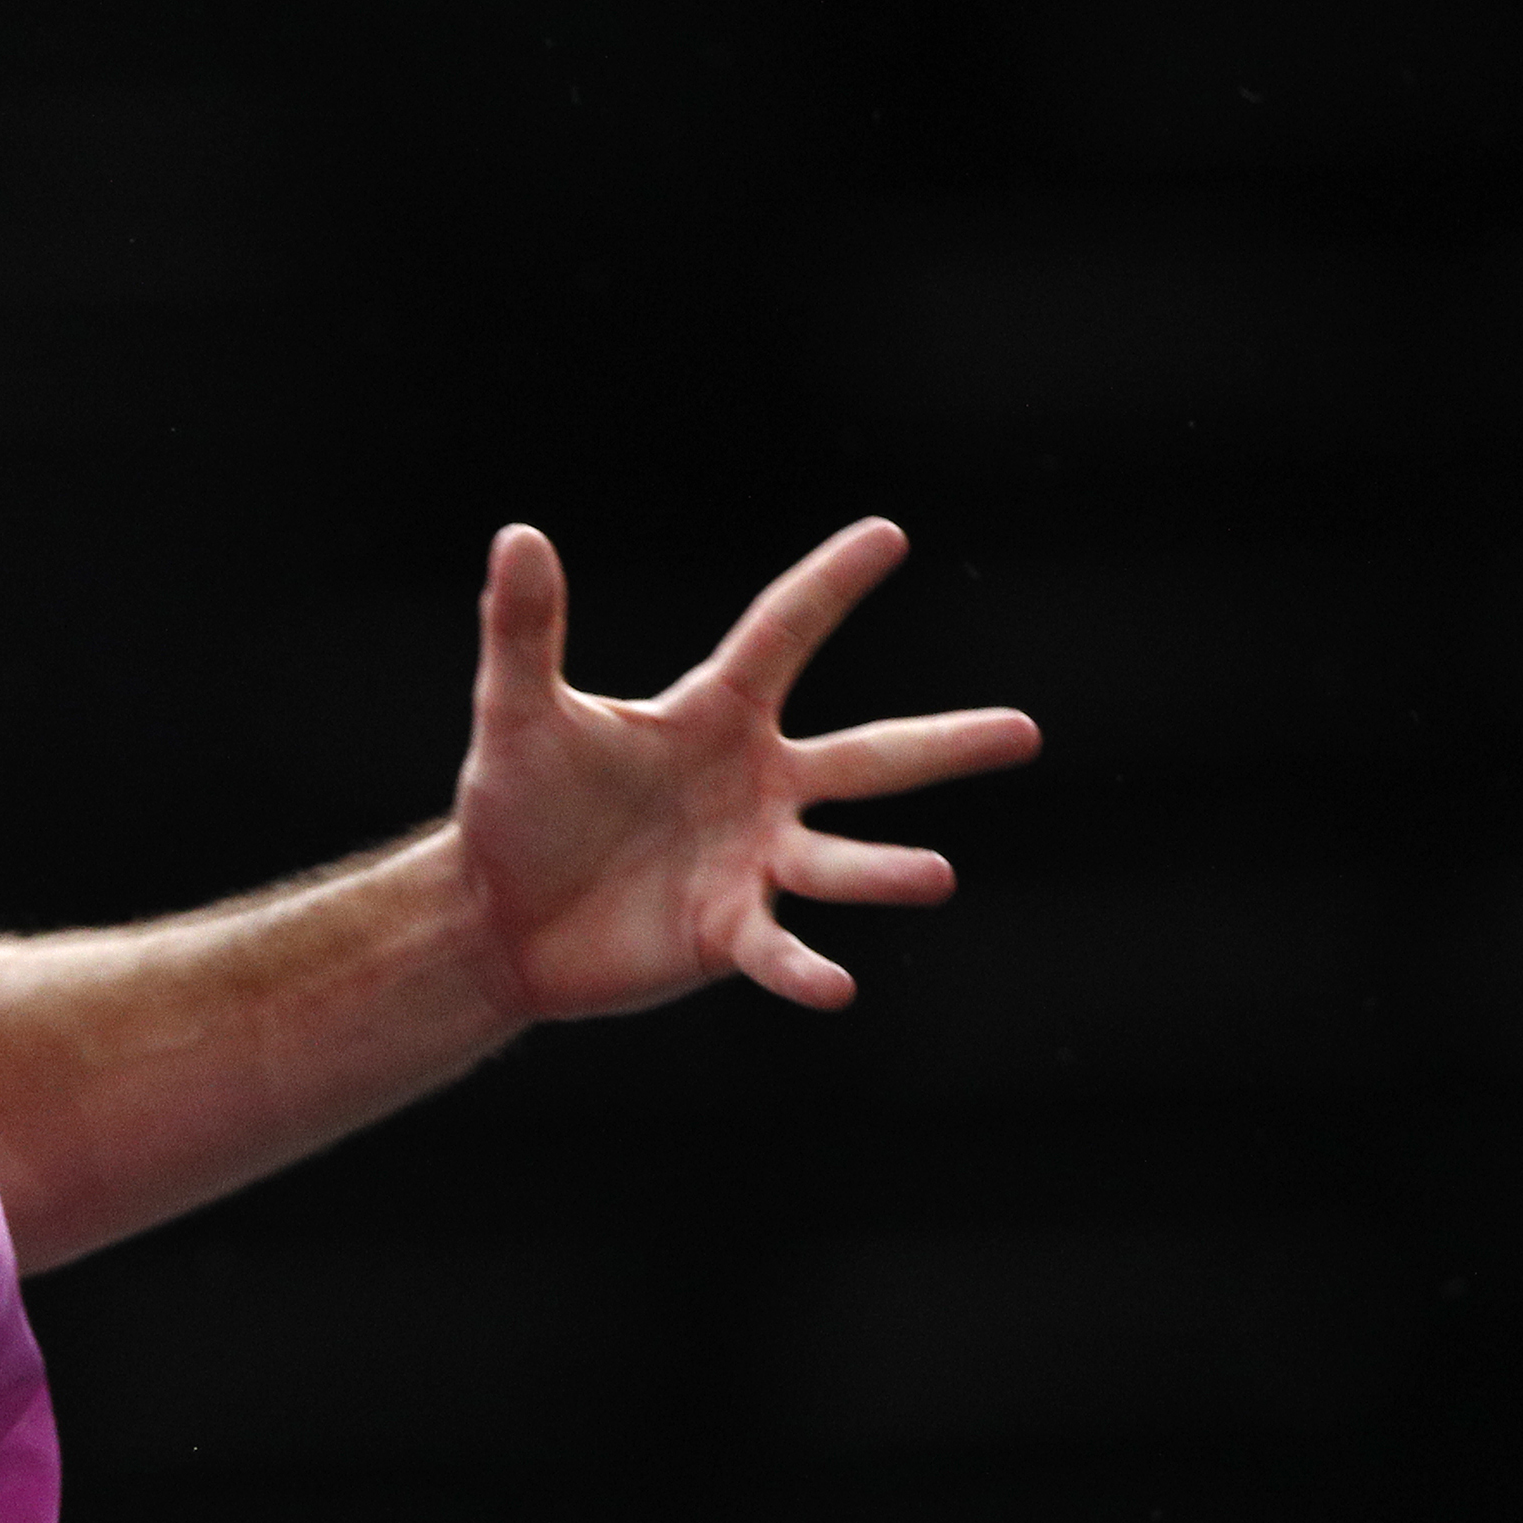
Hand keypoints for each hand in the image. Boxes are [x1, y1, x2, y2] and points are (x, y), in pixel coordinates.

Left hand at [449, 519, 1038, 1019]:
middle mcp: (757, 785)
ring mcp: (752, 863)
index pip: (782, 635)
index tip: (888, 533)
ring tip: (937, 876)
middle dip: (948, 745)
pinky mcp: (727, 936)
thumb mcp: (515, 714)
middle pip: (868, 758)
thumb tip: (519, 534)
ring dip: (885, 870)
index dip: (829, 586)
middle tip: (1027, 732)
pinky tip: (836, 988)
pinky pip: (778, 951)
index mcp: (715, 716)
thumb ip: (524, 630)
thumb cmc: (515, 805)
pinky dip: (804, 971)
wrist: (495, 915)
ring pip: (839, 861)